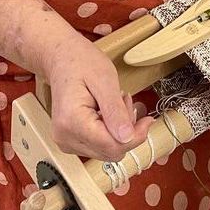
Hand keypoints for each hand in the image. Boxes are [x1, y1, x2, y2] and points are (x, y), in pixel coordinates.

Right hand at [45, 29, 154, 159]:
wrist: (61, 58)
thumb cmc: (80, 62)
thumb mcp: (105, 79)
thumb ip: (115, 110)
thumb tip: (127, 137)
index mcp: (71, 122)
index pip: (111, 146)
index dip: (135, 136)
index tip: (147, 120)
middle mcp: (65, 137)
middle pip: (110, 151)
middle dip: (127, 131)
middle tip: (127, 102)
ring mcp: (66, 141)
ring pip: (107, 151)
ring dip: (119, 131)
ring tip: (117, 103)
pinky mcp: (70, 141)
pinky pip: (99, 146)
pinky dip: (110, 131)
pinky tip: (109, 111)